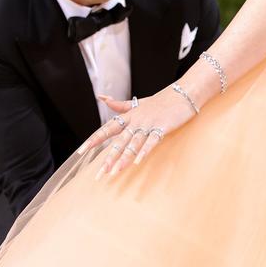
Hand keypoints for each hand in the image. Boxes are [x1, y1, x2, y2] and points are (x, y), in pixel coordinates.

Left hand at [78, 88, 195, 177]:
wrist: (184, 92)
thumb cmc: (162, 99)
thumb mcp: (139, 102)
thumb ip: (120, 105)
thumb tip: (102, 98)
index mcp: (129, 115)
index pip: (107, 128)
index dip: (94, 139)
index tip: (81, 151)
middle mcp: (136, 120)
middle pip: (119, 141)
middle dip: (109, 158)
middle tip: (99, 174)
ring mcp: (149, 124)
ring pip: (133, 143)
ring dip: (124, 158)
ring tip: (115, 172)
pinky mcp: (162, 127)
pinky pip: (152, 140)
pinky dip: (145, 150)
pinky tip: (138, 161)